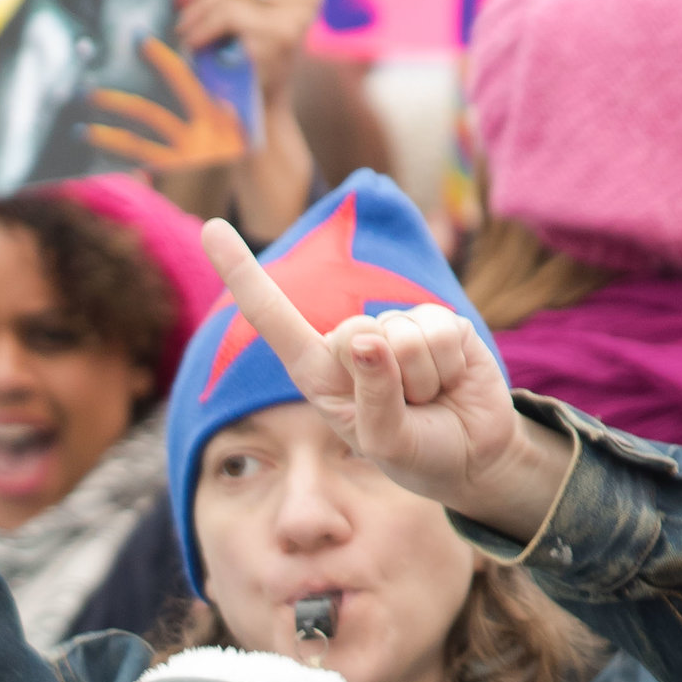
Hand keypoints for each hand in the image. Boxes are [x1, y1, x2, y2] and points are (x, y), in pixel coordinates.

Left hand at [84, 37, 246, 174]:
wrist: (262, 153)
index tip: (137, 38)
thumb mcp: (237, 94)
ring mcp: (186, 156)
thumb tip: (185, 71)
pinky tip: (89, 139)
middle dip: (117, 103)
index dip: (159, 59)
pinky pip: (140, 160)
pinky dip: (114, 149)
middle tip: (87, 91)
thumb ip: (213, 82)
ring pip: (138, 144)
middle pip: (150, 116)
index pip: (183, 80)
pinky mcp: (177, 168)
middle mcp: (200, 137)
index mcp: (215, 112)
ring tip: (79, 126)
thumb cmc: (243, 108)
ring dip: (108, 135)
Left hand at [174, 0, 321, 99]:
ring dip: (197, 8)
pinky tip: (193, 43)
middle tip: (181, 1)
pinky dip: (201, 27)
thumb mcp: (250, 5)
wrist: (256, 107)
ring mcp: (298, 12)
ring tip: (184, 28)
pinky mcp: (281, 36)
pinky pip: (228, 14)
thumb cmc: (245, 52)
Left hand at [202, 216, 571, 537]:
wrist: (471, 454)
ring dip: (419, 381)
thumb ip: (371, 397)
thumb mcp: (383, 441)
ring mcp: (397, 324)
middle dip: (382, 380)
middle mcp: (351, 340)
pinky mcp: (440, 317)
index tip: (210, 228)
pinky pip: (439, 332)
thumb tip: (369, 338)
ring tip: (427, 397)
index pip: (273, 317)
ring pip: (399, 337)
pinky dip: (447, 368)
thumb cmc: (413, 450)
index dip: (243, 274)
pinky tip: (449, 380)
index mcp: (318, 370)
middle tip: (404, 407)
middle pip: (350, 332)